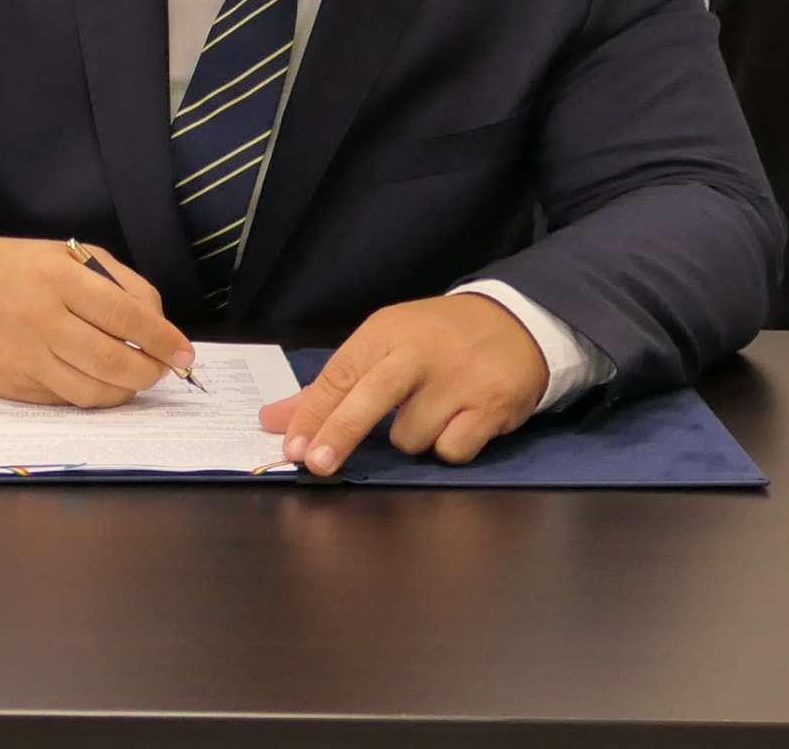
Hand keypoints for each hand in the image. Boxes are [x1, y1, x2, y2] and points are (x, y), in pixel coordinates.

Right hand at [0, 236, 192, 406]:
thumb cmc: (18, 269)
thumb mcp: (69, 255)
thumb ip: (119, 283)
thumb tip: (158, 325)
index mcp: (61, 280)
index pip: (126, 316)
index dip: (162, 339)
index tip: (185, 354)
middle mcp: (44, 320)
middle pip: (113, 362)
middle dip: (149, 372)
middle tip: (162, 370)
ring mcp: (27, 358)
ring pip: (92, 392)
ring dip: (125, 391)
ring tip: (134, 379)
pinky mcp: (15, 387)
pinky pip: (65, 400)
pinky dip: (92, 396)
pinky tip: (99, 384)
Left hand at [264, 293, 546, 472]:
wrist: (516, 322)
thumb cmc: (436, 339)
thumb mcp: (384, 345)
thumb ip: (331, 386)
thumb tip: (272, 421)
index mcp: (384, 333)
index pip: (339, 375)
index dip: (313, 414)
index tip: (291, 447)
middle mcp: (418, 354)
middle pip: (371, 396)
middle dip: (340, 432)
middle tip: (316, 465)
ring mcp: (456, 380)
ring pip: (411, 437)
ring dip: (412, 439)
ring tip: (430, 412)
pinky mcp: (490, 406)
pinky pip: (452, 450)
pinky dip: (449, 447)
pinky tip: (459, 422)